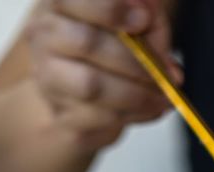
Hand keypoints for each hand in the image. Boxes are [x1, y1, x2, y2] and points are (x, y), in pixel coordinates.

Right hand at [25, 0, 179, 149]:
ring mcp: (47, 76)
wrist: (76, 93)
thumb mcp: (131, 23)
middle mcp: (45, 34)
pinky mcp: (59, 113)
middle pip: (87, 42)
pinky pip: (98, 118)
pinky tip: (151, 109)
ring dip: (136, 94)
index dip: (111, 9)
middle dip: (135, 60)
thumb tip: (156, 34)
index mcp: (61, 3)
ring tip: (164, 97)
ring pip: (90, 85)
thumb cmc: (107, 47)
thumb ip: (148, 21)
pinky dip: (133, 115)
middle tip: (168, 73)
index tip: (143, 20)